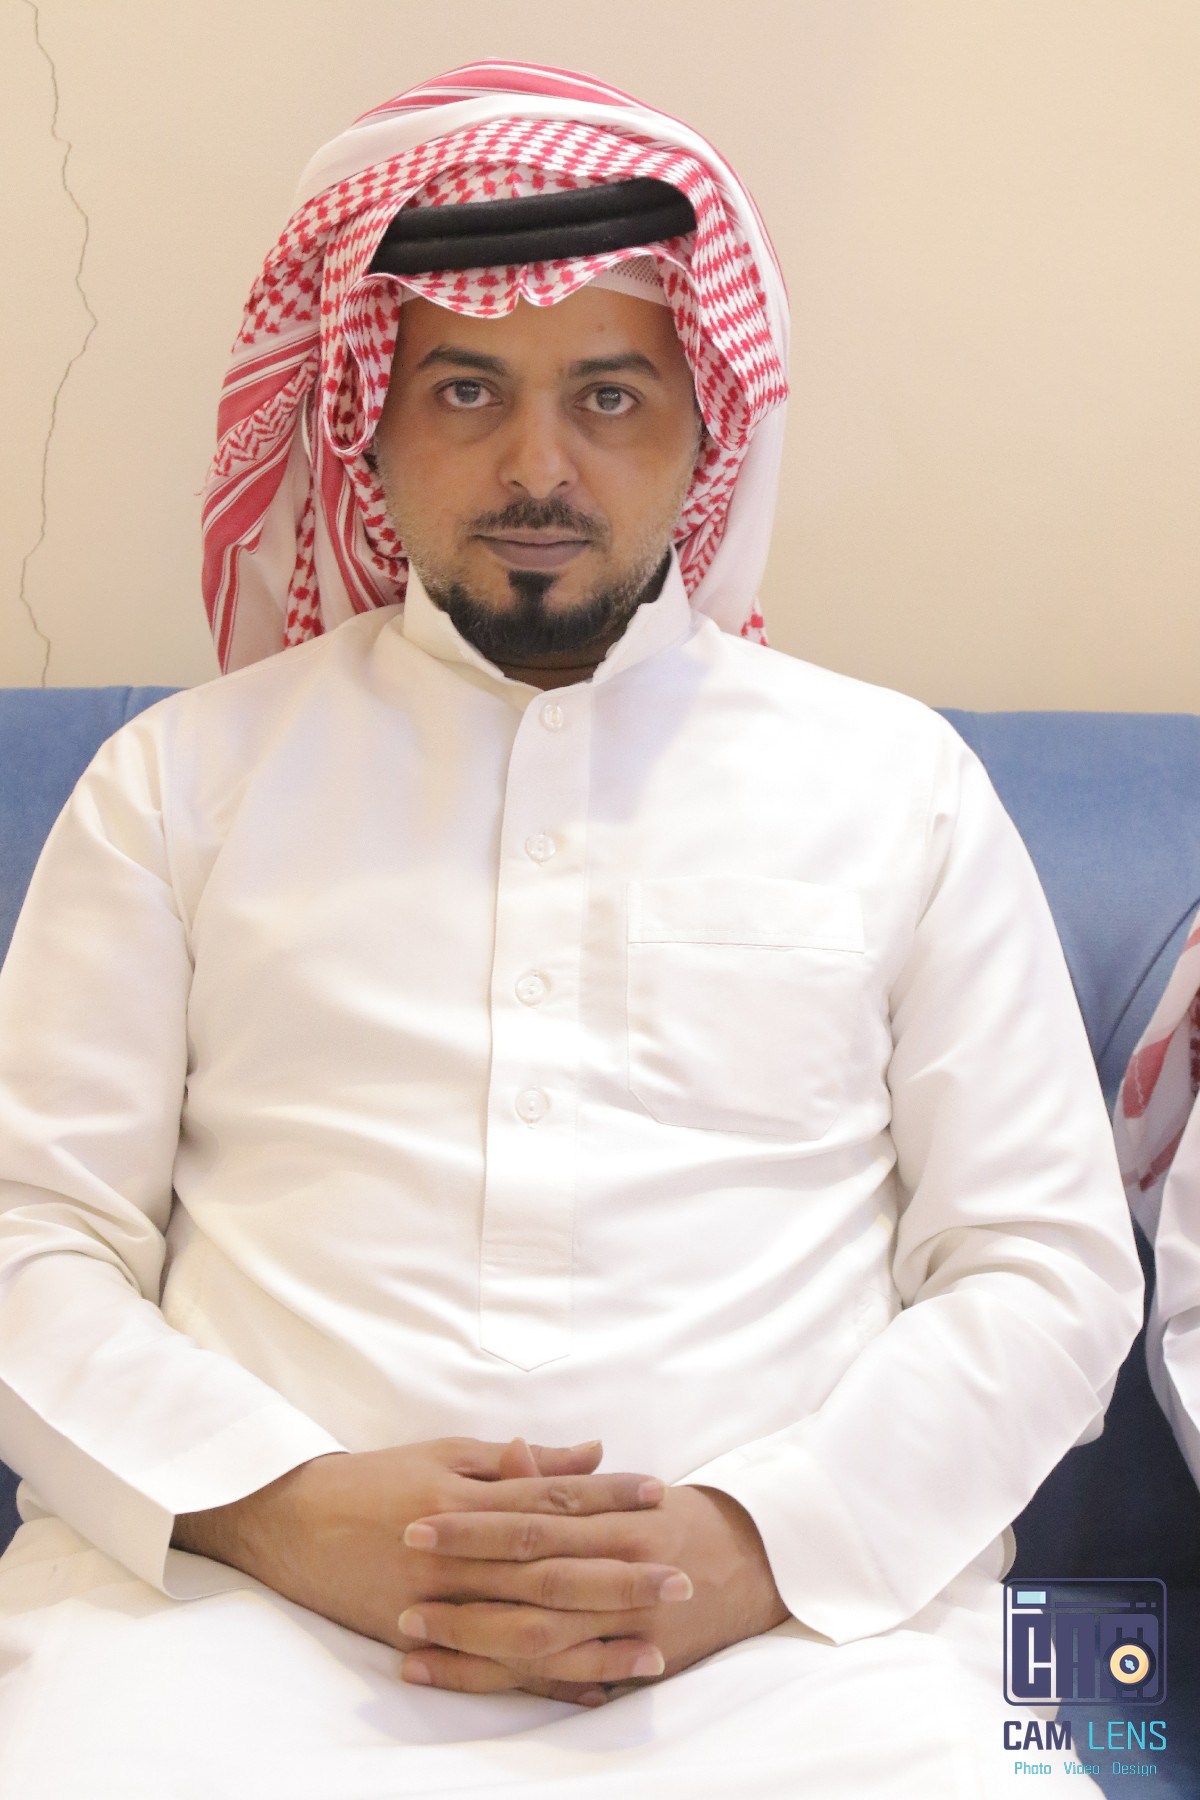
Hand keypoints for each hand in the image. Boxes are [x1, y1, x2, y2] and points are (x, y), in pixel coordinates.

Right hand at [171, 1436, 682, 1682]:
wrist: (291, 1522)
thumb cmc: (374, 1479)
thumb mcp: (444, 1453)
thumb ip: (516, 1462)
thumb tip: (589, 1453)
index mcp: (466, 1499)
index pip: (550, 1500)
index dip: (607, 1499)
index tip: (659, 1496)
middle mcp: (459, 1555)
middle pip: (552, 1569)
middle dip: (620, 1575)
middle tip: (681, 1578)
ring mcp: (441, 1604)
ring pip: (530, 1628)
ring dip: (596, 1639)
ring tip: (655, 1648)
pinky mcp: (424, 1641)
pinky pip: (494, 1668)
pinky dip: (545, 1680)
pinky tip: (593, 1687)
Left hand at [395, 1472, 790, 1703]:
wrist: (754, 1563)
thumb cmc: (676, 1519)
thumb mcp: (624, 1489)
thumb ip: (566, 1478)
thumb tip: (516, 1450)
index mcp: (614, 1516)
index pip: (532, 1516)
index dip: (473, 1523)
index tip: (416, 1522)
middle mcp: (621, 1567)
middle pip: (529, 1578)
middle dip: (462, 1581)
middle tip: (402, 1583)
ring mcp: (627, 1621)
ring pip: (538, 1636)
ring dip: (471, 1638)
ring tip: (411, 1636)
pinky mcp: (632, 1660)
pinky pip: (561, 1677)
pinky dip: (512, 1680)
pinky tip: (464, 1677)